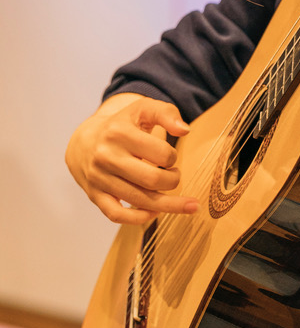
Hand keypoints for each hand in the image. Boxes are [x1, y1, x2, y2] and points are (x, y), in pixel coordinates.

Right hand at [65, 94, 198, 224]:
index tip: (170, 158)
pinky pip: (116, 214)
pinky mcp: (94, 195)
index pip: (162, 154)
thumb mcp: (142, 109)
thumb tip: (184, 130)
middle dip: (173, 181)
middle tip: (174, 176)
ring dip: (168, 204)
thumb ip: (167, 113)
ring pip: (139, 200)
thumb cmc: (121, 126)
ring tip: (187, 205)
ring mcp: (99, 178)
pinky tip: (154, 213)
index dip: (173, 158)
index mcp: (119, 133)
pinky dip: (138, 218)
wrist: (84, 141)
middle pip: (152, 180)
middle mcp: (106, 156)